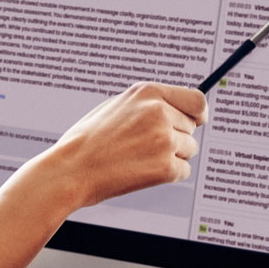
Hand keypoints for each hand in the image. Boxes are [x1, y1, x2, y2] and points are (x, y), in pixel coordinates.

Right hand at [52, 81, 206, 209]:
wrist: (70, 170)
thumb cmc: (86, 142)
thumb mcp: (116, 106)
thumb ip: (148, 104)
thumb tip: (175, 108)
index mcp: (147, 92)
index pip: (196, 100)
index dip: (198, 113)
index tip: (197, 121)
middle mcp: (159, 112)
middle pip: (190, 128)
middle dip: (175, 137)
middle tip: (145, 147)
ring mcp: (164, 140)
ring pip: (189, 150)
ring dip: (171, 157)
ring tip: (139, 159)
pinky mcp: (164, 167)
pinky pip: (183, 171)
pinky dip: (167, 175)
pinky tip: (142, 172)